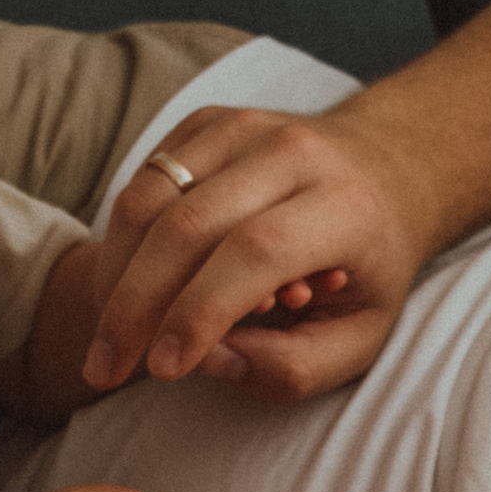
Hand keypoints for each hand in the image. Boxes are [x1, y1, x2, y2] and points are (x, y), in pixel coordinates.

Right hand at [78, 101, 434, 403]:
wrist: (387, 170)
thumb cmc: (370, 269)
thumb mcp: (361, 339)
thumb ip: (293, 367)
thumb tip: (209, 361)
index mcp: (344, 204)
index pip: (255, 252)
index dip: (199, 312)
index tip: (162, 369)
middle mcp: (291, 152)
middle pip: (187, 225)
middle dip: (134, 306)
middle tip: (103, 369)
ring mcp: (244, 127)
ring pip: (148, 198)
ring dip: (115, 275)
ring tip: (106, 339)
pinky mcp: (207, 122)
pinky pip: (142, 182)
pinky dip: (124, 243)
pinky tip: (129, 291)